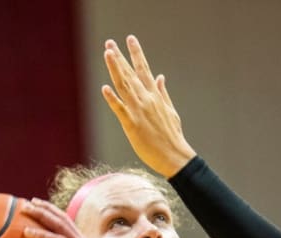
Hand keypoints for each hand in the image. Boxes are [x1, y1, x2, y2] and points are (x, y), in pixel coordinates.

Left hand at [102, 36, 196, 177]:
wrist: (175, 156)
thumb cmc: (172, 136)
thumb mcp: (170, 111)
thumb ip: (162, 93)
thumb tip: (160, 77)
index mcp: (155, 96)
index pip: (144, 70)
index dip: (136, 54)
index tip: (130, 39)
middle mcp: (146, 100)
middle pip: (130, 74)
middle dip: (120, 57)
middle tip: (109, 43)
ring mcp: (139, 111)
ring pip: (124, 86)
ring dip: (115, 69)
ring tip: (108, 54)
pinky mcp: (132, 125)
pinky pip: (120, 110)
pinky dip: (112, 99)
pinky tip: (104, 88)